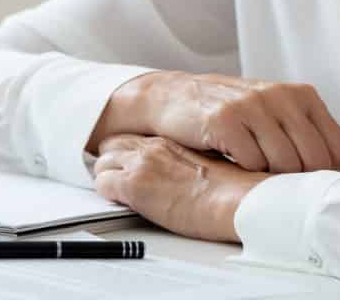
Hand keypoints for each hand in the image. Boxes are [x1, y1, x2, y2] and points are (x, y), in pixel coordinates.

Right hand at [89, 71, 339, 174]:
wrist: (173, 96)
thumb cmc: (231, 113)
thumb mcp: (274, 112)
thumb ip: (303, 134)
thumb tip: (334, 176)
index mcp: (301, 95)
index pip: (339, 150)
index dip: (326, 175)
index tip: (305, 182)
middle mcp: (281, 95)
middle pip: (314, 161)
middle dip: (299, 181)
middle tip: (276, 183)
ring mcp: (253, 105)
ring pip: (285, 164)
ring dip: (270, 178)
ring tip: (253, 169)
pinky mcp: (225, 119)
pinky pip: (251, 162)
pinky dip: (244, 171)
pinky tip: (232, 160)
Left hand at [92, 133, 268, 241]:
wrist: (238, 199)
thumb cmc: (234, 188)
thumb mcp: (210, 165)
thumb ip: (190, 164)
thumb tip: (190, 177)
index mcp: (169, 142)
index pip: (132, 138)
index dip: (125, 151)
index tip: (127, 163)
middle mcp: (152, 149)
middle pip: (111, 145)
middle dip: (110, 161)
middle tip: (114, 176)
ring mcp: (141, 165)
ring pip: (101, 163)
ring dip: (107, 178)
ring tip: (114, 192)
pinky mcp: (134, 187)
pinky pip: (102, 185)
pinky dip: (106, 194)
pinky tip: (118, 202)